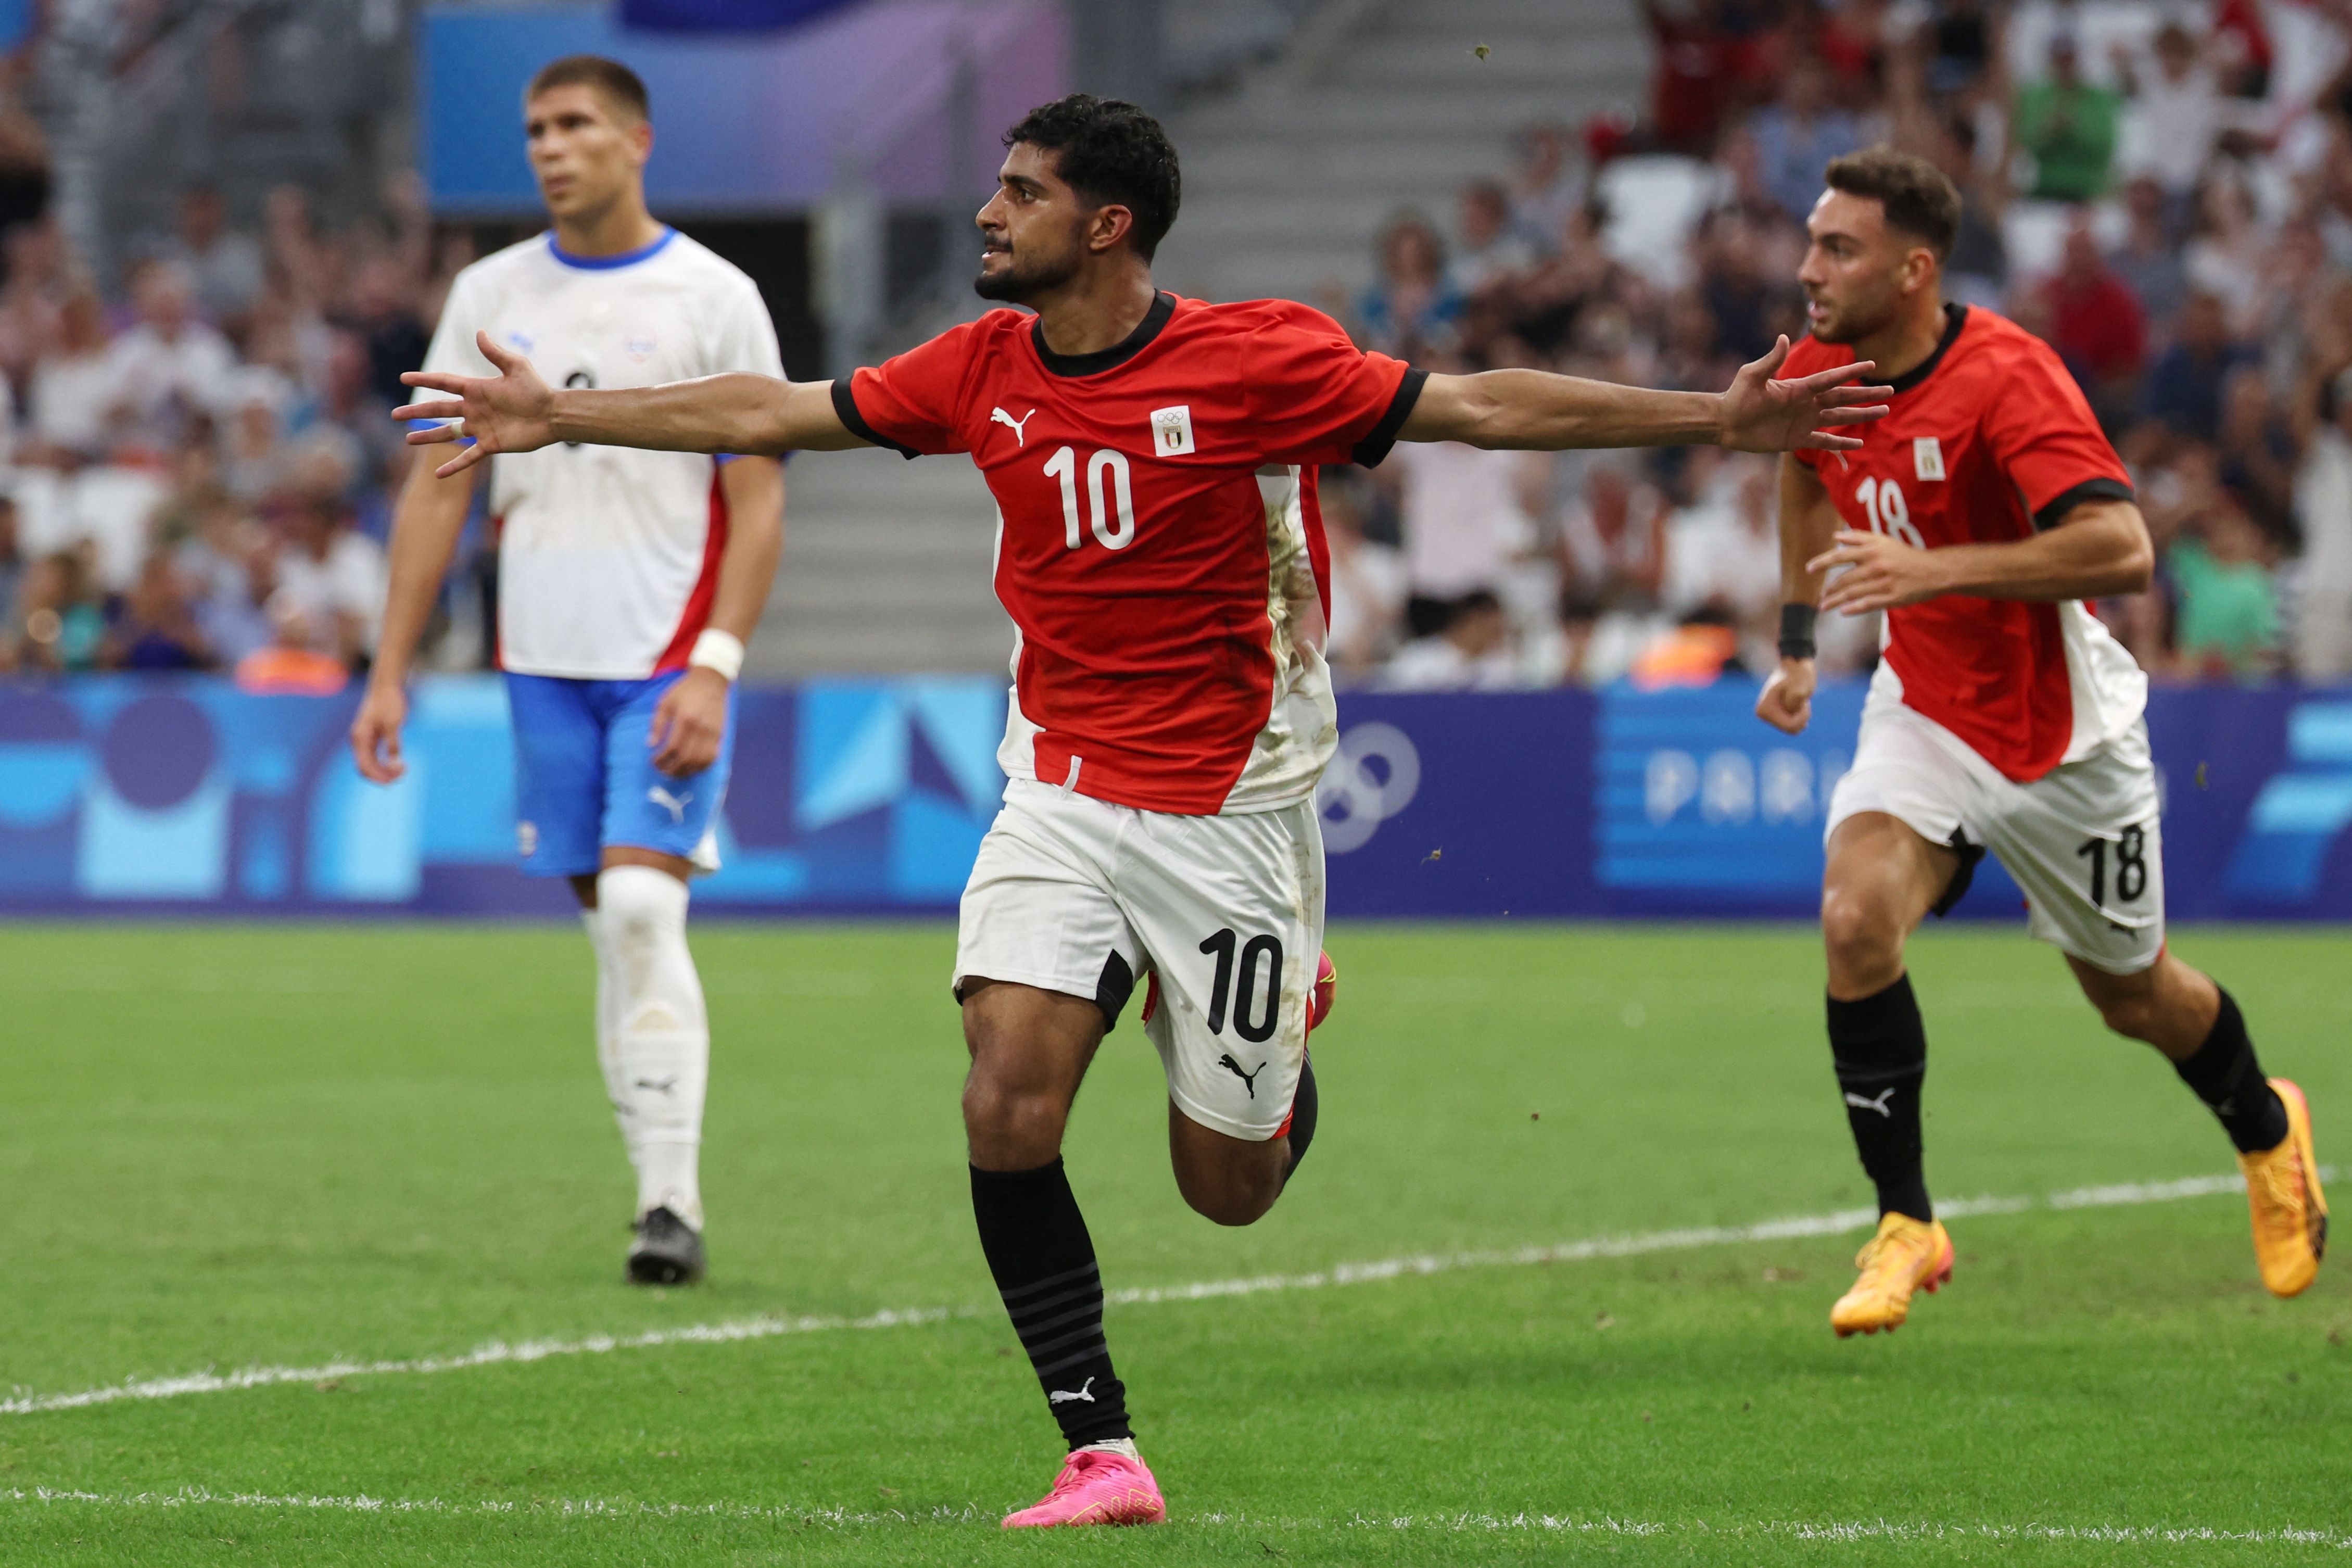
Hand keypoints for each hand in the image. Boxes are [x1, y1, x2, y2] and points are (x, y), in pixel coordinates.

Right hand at [350, 679, 408, 782]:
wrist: (386, 686)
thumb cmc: (389, 702)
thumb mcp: (393, 724)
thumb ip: (393, 745)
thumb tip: (395, 766)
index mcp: (359, 738)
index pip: (364, 766)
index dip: (377, 777)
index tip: (393, 781)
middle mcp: (358, 741)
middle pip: (366, 767)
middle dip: (382, 775)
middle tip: (401, 777)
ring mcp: (364, 740)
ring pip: (371, 763)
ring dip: (384, 771)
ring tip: (403, 772)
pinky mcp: (372, 738)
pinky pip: (375, 756)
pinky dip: (385, 763)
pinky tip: (399, 765)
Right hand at [392, 331, 556, 477]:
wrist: (553, 415)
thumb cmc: (537, 390)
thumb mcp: (516, 367)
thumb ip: (495, 352)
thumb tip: (479, 332)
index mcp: (476, 389)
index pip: (444, 382)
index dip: (425, 379)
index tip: (404, 377)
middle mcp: (474, 408)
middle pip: (439, 410)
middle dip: (417, 412)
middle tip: (395, 414)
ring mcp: (481, 428)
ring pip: (448, 433)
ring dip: (428, 437)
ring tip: (408, 439)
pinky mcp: (491, 445)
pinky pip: (468, 457)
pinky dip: (454, 465)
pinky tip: (438, 474)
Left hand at [649, 667, 728, 776]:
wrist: (710, 682)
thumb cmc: (684, 691)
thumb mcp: (665, 702)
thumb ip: (657, 723)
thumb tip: (650, 745)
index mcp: (685, 719)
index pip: (672, 747)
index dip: (662, 759)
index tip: (654, 762)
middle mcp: (700, 728)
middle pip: (687, 758)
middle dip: (673, 769)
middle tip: (663, 771)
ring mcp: (712, 733)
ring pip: (700, 761)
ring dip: (687, 771)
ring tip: (675, 773)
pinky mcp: (719, 736)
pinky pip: (712, 757)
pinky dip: (701, 767)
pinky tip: (692, 768)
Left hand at [1717, 337, 1892, 452]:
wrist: (1725, 423)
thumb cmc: (1736, 397)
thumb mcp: (1752, 376)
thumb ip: (1771, 360)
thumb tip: (1784, 338)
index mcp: (1799, 387)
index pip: (1832, 378)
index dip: (1852, 372)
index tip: (1872, 365)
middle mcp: (1806, 403)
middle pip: (1843, 398)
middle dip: (1867, 395)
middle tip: (1892, 390)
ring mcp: (1804, 421)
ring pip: (1839, 418)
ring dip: (1861, 415)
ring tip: (1884, 411)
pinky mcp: (1797, 439)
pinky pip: (1824, 441)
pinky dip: (1841, 443)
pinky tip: (1859, 442)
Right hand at [1756, 657, 1816, 734]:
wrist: (1796, 665)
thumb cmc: (1798, 673)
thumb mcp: (1801, 683)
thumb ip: (1796, 696)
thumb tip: (1792, 706)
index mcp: (1764, 709)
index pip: (1789, 726)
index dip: (1802, 716)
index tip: (1804, 701)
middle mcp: (1763, 714)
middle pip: (1790, 729)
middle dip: (1802, 717)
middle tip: (1804, 701)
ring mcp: (1768, 715)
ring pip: (1792, 728)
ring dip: (1801, 716)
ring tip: (1801, 700)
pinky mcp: (1774, 715)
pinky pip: (1792, 725)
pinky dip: (1799, 716)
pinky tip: (1799, 704)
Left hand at [1812, 528, 1949, 613]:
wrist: (1933, 570)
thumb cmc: (1905, 555)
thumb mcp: (1883, 541)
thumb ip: (1859, 538)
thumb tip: (1836, 536)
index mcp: (1872, 550)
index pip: (1840, 556)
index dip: (1822, 562)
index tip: (1809, 569)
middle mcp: (1876, 566)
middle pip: (1844, 579)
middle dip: (1829, 589)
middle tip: (1821, 596)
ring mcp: (1884, 583)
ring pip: (1853, 594)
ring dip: (1836, 601)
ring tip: (1824, 607)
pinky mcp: (1892, 598)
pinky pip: (1867, 604)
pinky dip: (1853, 609)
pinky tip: (1843, 612)